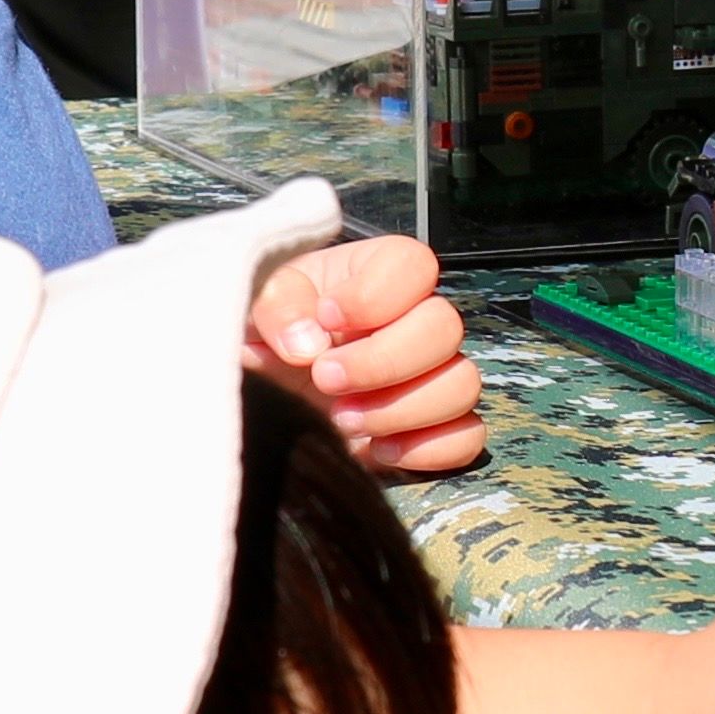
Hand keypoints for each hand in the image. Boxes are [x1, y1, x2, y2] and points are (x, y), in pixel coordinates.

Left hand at [255, 229, 484, 475]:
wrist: (259, 399)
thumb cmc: (259, 339)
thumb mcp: (248, 305)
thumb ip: (276, 305)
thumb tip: (309, 343)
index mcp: (373, 276)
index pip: (413, 264)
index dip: (376, 294)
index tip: (326, 318)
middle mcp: (413, 321)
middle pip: (445, 327)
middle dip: (382, 361)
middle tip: (324, 379)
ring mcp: (430, 376)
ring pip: (462, 384)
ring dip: (401, 409)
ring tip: (342, 419)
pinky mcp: (434, 429)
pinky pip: (466, 438)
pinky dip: (427, 449)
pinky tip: (376, 450)